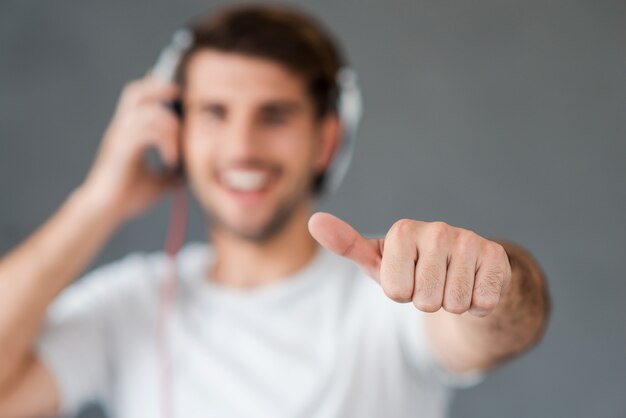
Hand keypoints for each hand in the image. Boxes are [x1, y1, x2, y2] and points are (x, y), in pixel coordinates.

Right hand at [79, 77, 180, 221]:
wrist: (103, 211)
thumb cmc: (126, 197)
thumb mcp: (157, 182)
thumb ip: (171, 173)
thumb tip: (190, 172)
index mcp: (127, 133)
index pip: (138, 98)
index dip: (155, 87)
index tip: (177, 89)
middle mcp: (121, 130)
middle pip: (136, 93)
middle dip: (159, 89)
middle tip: (180, 96)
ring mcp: (120, 138)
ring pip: (148, 113)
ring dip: (170, 128)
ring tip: (176, 153)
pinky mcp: (122, 150)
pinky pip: (147, 133)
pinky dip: (164, 142)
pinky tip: (170, 160)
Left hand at [308, 212, 511, 316]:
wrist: (467, 272)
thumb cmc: (415, 268)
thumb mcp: (379, 262)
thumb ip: (346, 245)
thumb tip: (313, 221)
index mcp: (402, 231)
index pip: (396, 291)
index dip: (402, 293)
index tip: (408, 278)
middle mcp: (437, 229)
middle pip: (426, 300)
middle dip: (428, 301)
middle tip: (433, 283)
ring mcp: (469, 240)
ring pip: (455, 303)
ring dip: (453, 304)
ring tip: (452, 284)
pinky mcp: (497, 255)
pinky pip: (483, 301)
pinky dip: (479, 305)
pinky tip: (475, 285)